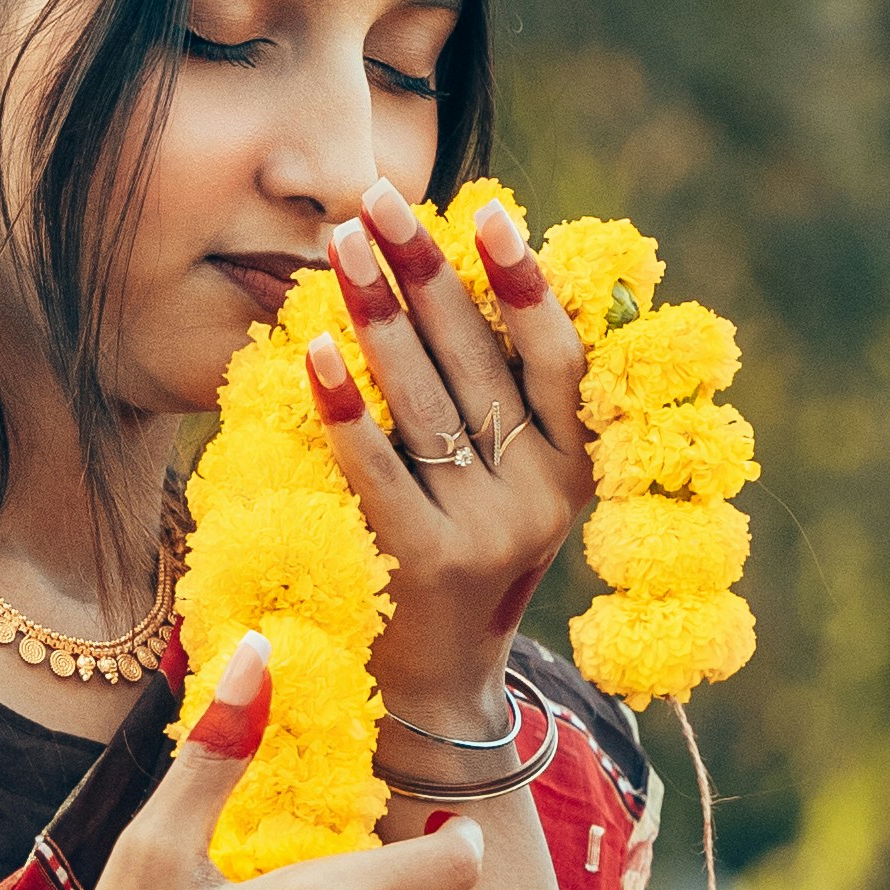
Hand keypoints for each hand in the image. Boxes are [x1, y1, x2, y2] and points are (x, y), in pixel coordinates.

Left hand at [315, 184, 589, 734]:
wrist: (436, 687)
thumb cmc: (467, 559)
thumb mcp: (511, 487)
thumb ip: (503, 401)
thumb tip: (459, 275)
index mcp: (576, 467)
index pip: (560, 357)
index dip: (526, 282)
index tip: (488, 212)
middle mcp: (541, 498)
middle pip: (479, 364)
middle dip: (425, 273)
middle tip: (379, 202)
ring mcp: (484, 532)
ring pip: (427, 403)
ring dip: (378, 315)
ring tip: (342, 246)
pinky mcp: (422, 563)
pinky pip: (376, 466)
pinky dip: (344, 406)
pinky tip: (313, 350)